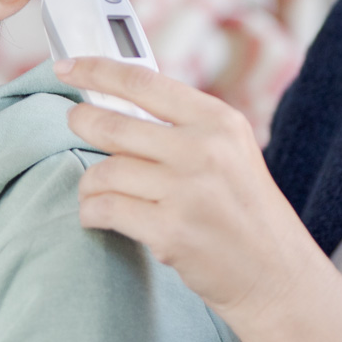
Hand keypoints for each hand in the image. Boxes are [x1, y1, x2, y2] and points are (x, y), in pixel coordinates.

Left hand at [57, 57, 330, 331]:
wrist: (276, 274)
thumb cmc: (244, 211)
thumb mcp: (230, 151)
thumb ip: (184, 126)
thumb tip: (118, 101)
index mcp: (218, 121)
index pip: (143, 82)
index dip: (97, 70)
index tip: (66, 66)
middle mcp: (204, 150)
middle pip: (113, 125)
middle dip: (82, 123)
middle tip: (74, 124)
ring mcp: (187, 191)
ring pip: (104, 171)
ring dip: (89, 183)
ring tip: (97, 191)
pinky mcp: (170, 231)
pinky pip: (105, 209)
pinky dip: (91, 212)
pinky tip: (98, 216)